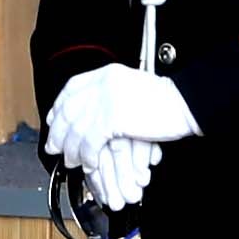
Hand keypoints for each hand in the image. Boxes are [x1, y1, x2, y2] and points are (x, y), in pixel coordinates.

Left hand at [44, 63, 197, 210]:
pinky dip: (86, 155)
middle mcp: (103, 83)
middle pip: (69, 109)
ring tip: (71, 161)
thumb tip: (93, 115)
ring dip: (71, 149)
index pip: (72, 88)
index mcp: (107, 74)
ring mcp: (106, 99)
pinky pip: (90, 142)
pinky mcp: (112, 118)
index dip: (59, 106)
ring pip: (76, 128)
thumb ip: (111, 96)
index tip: (54, 120)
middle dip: (58, 132)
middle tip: (54, 148)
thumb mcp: (132, 89)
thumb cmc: (165, 101)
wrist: (184, 103)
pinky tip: (88, 163)